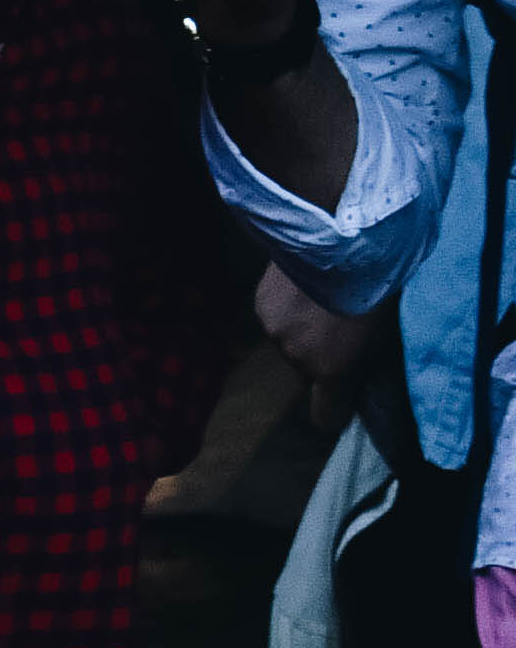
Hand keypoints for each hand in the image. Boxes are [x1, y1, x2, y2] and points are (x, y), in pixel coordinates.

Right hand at [254, 262, 382, 425]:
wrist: (341, 230)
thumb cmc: (380, 285)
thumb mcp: (385, 335)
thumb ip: (365, 365)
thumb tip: (359, 378)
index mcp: (331, 370)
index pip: (326, 417)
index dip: (336, 410)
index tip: (346, 397)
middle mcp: (297, 357)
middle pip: (307, 374)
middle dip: (321, 359)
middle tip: (342, 329)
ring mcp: (275, 329)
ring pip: (290, 344)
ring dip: (303, 330)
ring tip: (322, 300)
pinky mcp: (261, 303)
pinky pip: (278, 318)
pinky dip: (290, 307)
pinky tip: (305, 284)